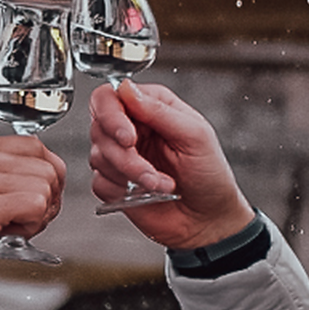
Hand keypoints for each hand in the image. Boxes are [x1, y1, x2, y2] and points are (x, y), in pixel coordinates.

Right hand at [0, 136, 65, 290]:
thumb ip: (1, 176)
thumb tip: (47, 176)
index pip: (33, 145)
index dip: (48, 173)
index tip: (41, 196)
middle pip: (45, 165)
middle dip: (48, 197)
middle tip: (28, 218)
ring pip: (44, 185)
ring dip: (39, 214)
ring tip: (12, 227)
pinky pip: (36, 205)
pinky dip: (32, 225)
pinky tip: (9, 233)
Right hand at [88, 82, 255, 250]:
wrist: (208, 220)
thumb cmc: (210, 176)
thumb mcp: (195, 136)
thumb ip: (159, 110)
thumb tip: (126, 89)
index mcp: (151, 107)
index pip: (110, 97)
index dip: (112, 116)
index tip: (129, 138)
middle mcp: (132, 127)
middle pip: (99, 128)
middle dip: (125, 156)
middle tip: (150, 172)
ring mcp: (120, 155)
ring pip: (98, 156)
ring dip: (130, 175)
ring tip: (160, 185)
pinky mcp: (113, 182)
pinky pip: (98, 181)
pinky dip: (121, 191)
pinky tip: (145, 194)